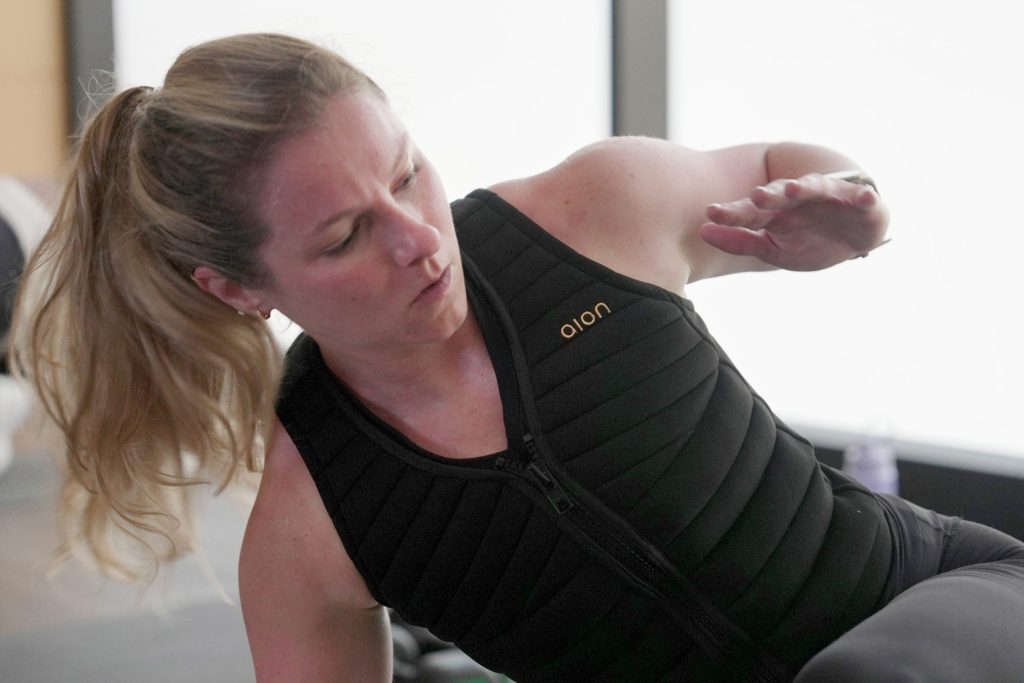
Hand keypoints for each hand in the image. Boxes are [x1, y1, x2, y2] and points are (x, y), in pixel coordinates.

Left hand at [700, 173, 889, 270]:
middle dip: (770, 194)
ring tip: (795, 188)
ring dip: (806, 187)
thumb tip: (702, 232)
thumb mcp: (773, 249)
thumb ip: (740, 242)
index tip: (711, 213)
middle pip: (780, 194)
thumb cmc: (808, 241)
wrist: (853, 238)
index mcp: (777, 212)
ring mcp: (830, 197)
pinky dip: (864, 197)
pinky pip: (862, 197)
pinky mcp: (861, 201)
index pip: (751, 210)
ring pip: (816, 188)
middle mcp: (800, 200)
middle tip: (756, 196)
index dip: (733, 211)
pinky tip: (864, 197)